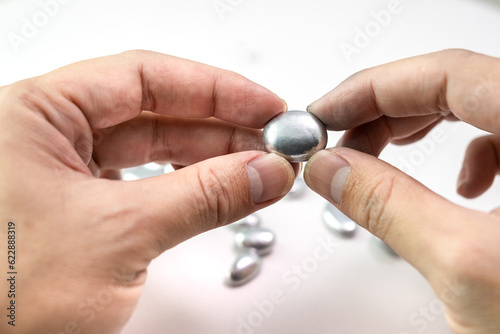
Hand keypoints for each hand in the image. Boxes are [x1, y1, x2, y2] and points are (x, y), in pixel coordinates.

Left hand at [0, 50, 295, 332]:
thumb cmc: (0, 302)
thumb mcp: (118, 235)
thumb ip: (201, 197)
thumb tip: (262, 173)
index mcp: (34, 115)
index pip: (144, 79)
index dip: (215, 90)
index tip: (263, 106)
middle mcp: (45, 137)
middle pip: (153, 111)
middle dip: (220, 127)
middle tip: (271, 142)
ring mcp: (59, 173)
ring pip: (150, 148)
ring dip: (209, 157)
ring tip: (256, 167)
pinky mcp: (75, 208)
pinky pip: (141, 182)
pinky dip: (184, 185)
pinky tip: (217, 187)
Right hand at [304, 49, 499, 333]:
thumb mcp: (467, 266)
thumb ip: (387, 206)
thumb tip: (333, 169)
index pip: (448, 75)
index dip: (374, 87)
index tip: (327, 110)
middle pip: (457, 85)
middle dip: (386, 111)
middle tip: (341, 139)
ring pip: (477, 107)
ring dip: (417, 127)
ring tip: (380, 155)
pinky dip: (467, 153)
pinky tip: (462, 184)